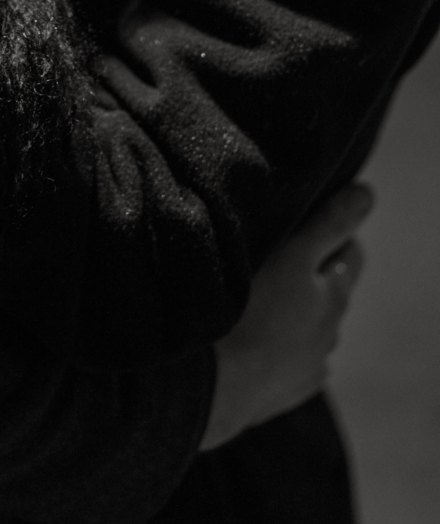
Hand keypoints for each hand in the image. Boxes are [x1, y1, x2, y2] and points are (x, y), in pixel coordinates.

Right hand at [199, 181, 372, 450]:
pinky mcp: (286, 390)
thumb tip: (368, 193)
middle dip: (312, 271)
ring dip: (292, 310)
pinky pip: (288, 360)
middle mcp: (330, 331)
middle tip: (276, 255)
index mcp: (335, 294)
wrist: (215, 385)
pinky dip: (278, 346)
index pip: (350, 249)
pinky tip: (250, 337)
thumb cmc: (250, 312)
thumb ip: (331, 223)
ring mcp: (309, 364)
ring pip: (307, 326)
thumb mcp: (292, 254)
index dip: (332, 230)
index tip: (304, 220)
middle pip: (330, 289)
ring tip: (255, 298)